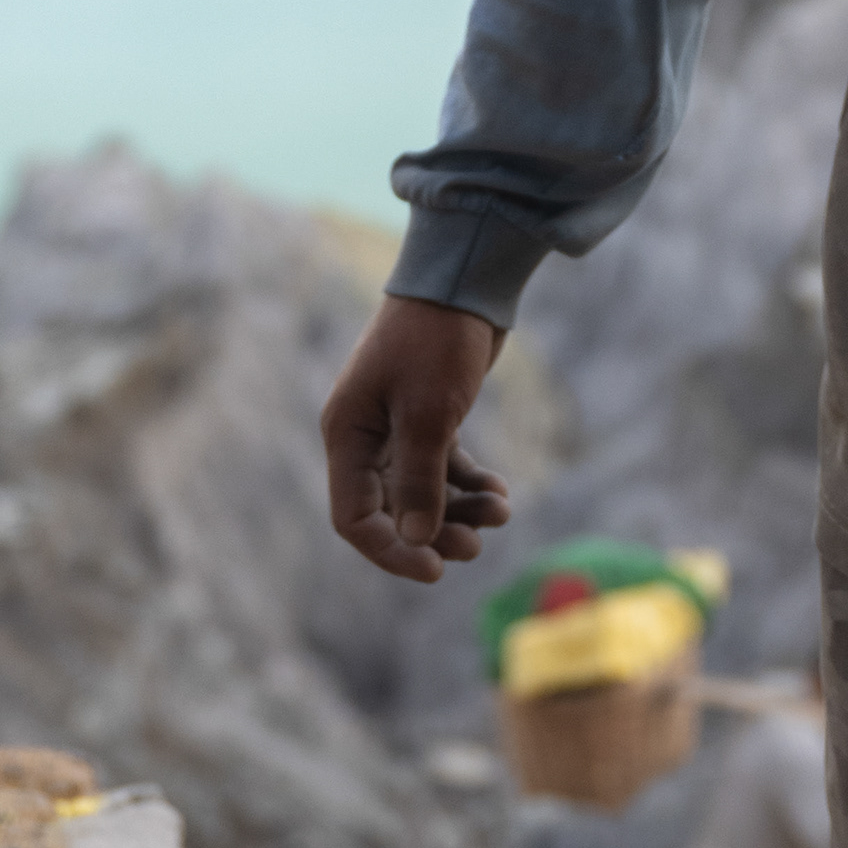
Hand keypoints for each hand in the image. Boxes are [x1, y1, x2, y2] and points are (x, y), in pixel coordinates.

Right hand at [322, 293, 510, 584]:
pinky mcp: (429, 418)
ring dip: (459, 511)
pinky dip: (470, 485)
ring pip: (422, 493)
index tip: (435, 569)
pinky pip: (444, 469)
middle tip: (476, 546)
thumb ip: (419, 481)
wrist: (465, 279)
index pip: (354, 516)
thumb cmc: (436, 342)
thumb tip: (415, 539)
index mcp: (346, 435)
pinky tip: (500, 493)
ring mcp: (396, 428)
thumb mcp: (429, 415)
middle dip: (433, 532)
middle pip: (391, 510)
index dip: (391, 550)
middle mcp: (365, 436)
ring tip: (501, 511)